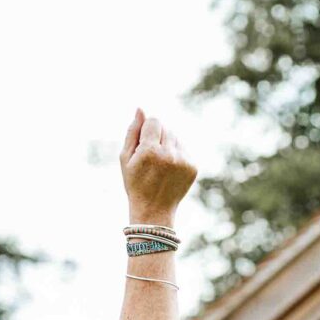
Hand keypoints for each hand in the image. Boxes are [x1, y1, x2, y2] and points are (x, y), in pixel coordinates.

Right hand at [119, 109, 195, 224]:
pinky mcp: (193, 167)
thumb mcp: (125, 158)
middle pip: (166, 128)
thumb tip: (140, 109)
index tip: (143, 143)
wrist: (154, 210)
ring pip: (176, 138)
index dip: (147, 129)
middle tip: (151, 156)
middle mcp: (169, 154)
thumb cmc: (135, 183)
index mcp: (150, 150)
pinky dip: (177, 155)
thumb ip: (132, 131)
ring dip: (168, 145)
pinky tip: (169, 170)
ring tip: (160, 164)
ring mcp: (183, 161)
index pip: (154, 120)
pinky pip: (184, 149)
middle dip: (158, 137)